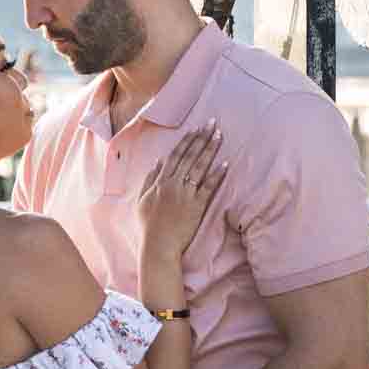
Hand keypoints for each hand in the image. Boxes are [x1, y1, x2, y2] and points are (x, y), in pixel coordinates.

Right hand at [135, 121, 228, 261]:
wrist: (158, 245)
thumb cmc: (148, 225)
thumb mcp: (143, 199)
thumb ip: (149, 178)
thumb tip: (158, 161)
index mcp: (160, 181)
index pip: (175, 155)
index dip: (187, 141)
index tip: (196, 129)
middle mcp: (173, 183)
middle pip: (189, 156)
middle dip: (201, 137)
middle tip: (212, 123)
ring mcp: (186, 194)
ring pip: (199, 167)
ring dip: (210, 149)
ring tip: (219, 136)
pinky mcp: (197, 206)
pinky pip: (208, 187)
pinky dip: (217, 175)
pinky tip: (225, 164)